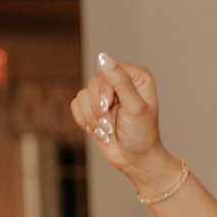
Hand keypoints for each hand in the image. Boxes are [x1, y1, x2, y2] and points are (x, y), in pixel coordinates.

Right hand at [68, 53, 176, 191]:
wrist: (134, 159)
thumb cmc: (141, 134)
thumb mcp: (134, 106)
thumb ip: (120, 81)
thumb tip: (102, 57)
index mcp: (136, 76)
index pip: (107, 70)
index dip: (105, 90)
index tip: (113, 106)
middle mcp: (120, 81)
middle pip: (93, 83)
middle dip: (99, 109)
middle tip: (111, 124)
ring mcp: (105, 94)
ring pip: (82, 95)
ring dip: (93, 118)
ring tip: (108, 130)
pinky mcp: (92, 106)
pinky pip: (75, 105)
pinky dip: (84, 120)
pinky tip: (99, 130)